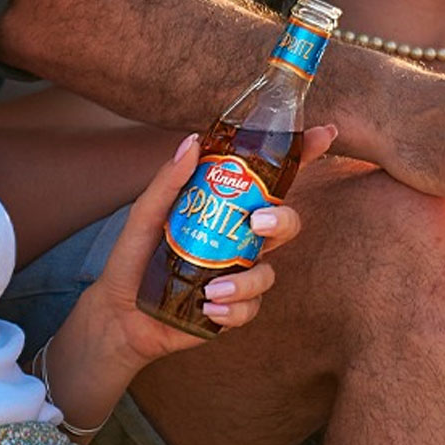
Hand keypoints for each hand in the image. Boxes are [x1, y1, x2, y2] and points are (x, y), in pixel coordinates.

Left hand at [84, 125, 332, 366]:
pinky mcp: (233, 307)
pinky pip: (250, 308)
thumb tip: (193, 141)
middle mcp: (241, 239)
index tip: (324, 133)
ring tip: (212, 288)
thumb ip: (169, 180)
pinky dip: (232, 308)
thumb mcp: (146, 213)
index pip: (271, 178)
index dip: (301, 155)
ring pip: (269, 273)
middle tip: (258, 223)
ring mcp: (240, 274)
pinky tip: (207, 307)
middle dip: (283, 221)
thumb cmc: (135, 255)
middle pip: (286, 222)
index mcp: (227, 208)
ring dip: (246, 281)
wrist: (121, 311)